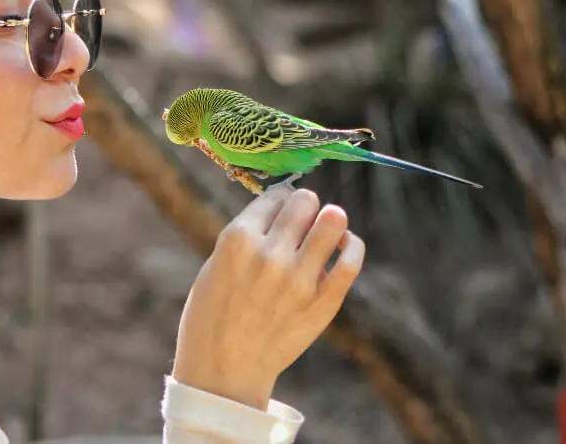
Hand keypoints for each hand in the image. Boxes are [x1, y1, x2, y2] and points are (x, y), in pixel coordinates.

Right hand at [172, 186, 364, 409]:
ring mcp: (299, 279)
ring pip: (333, 220)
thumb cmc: (214, 314)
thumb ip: (248, 235)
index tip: (278, 214)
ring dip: (330, 220)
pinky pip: (351, 259)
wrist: (224, 370)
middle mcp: (269, 254)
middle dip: (304, 207)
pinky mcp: (323, 303)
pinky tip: (343, 246)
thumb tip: (284, 207)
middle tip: (300, 222)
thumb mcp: (216, 264)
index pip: (275, 196)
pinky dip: (351, 245)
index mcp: (237, 240)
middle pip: (306, 201)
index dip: (279, 203)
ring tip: (323, 231)